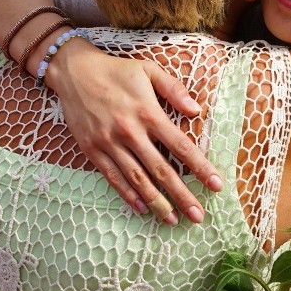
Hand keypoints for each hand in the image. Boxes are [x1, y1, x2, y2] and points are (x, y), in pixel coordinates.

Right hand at [47, 43, 222, 224]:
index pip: (180, 145)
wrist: (74, 72)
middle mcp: (130, 132)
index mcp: (148, 112)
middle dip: (182, 195)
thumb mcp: (149, 70)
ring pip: (137, 179)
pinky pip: (113, 177)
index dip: (201, 167)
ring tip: (173, 220)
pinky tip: (141, 208)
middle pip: (161, 170)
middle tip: (198, 216)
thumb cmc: (117, 70)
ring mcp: (109, 143)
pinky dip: (128, 194)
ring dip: (157, 202)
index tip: (216, 185)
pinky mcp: (92, 150)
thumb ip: (174, 89)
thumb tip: (196, 109)